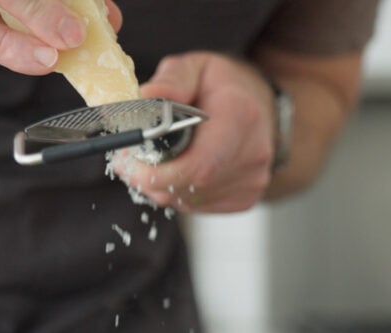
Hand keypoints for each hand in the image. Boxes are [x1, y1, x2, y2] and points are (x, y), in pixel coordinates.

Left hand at [112, 51, 276, 213]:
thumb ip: (171, 80)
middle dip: (151, 179)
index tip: (130, 163)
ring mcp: (252, 180)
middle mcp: (252, 154)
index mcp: (241, 117)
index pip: (199, 165)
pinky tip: (176, 171)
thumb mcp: (195, 67)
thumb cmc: (224, 86)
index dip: (158, 173)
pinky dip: (178, 193)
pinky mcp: (246, 198)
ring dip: (161, 187)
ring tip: (150, 163)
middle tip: (129, 163)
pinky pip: (198, 206)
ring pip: (189, 200)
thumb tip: (145, 95)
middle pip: (190, 186)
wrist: (261, 105)